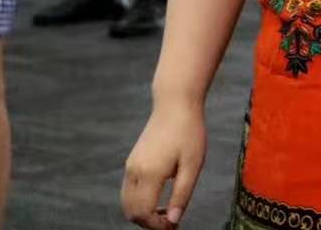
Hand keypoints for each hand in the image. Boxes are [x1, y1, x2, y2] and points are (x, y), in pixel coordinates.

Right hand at [122, 100, 206, 228]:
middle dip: (149, 223)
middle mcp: (134, 172)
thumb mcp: (193, 164)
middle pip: (131, 212)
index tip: (174, 226)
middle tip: (172, 221)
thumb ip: (182, 194)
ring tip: (168, 210)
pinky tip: (161, 197)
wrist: (175, 104)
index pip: (143, 213)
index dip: (157, 226)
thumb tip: (174, 220)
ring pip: (127, 203)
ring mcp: (130, 166)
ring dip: (143, 213)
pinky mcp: (131, 162)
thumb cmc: (189, 132)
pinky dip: (139, 201)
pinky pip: (129, 191)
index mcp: (150, 174)